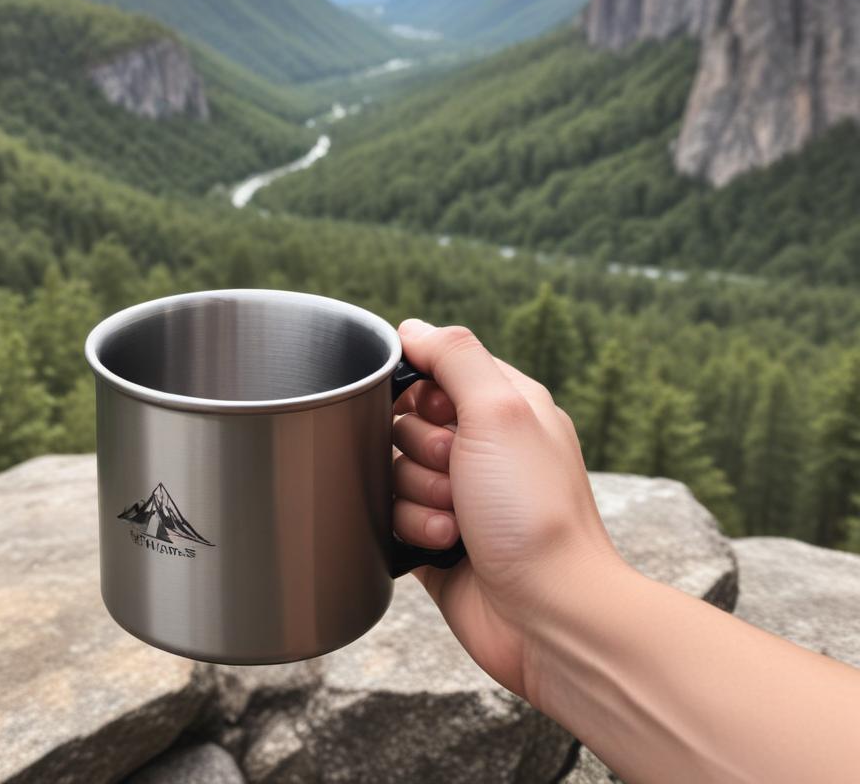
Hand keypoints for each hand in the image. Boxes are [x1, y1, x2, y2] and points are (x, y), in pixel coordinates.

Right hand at [391, 319, 623, 699]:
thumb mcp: (501, 411)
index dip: (423, 392)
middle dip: (419, 450)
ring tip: (459, 518)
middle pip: (405, 422)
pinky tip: (449, 545)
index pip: (436, 369)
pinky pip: (393, 517)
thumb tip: (412, 328)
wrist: (548, 613)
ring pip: (394, 471)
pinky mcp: (437, 539)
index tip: (439, 414)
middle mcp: (483, 448)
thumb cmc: (536, 514)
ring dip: (418, 495)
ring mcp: (460, 496)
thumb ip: (455, 357)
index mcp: (506, 408)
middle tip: (456, 472)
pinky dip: (415, 530)